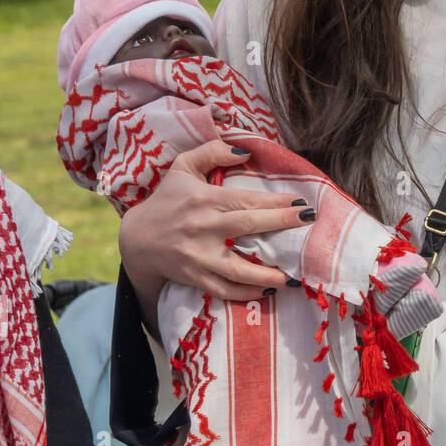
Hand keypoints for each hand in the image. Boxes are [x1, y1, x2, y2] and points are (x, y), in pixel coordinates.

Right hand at [118, 140, 314, 332]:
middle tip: (309, 223)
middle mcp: (202, 227)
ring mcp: (198, 256)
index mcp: (204, 199)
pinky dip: (246, 294)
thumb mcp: (183, 168)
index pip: (246, 199)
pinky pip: (223, 289)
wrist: (136, 240)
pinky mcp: (194, 277)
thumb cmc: (167, 200)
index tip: (302, 202)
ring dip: (267, 274)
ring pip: (237, 269)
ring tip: (294, 275)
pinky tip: (268, 291)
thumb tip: (245, 150)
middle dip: (282, 223)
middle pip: (248, 226)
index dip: (276, 201)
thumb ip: (212, 152)